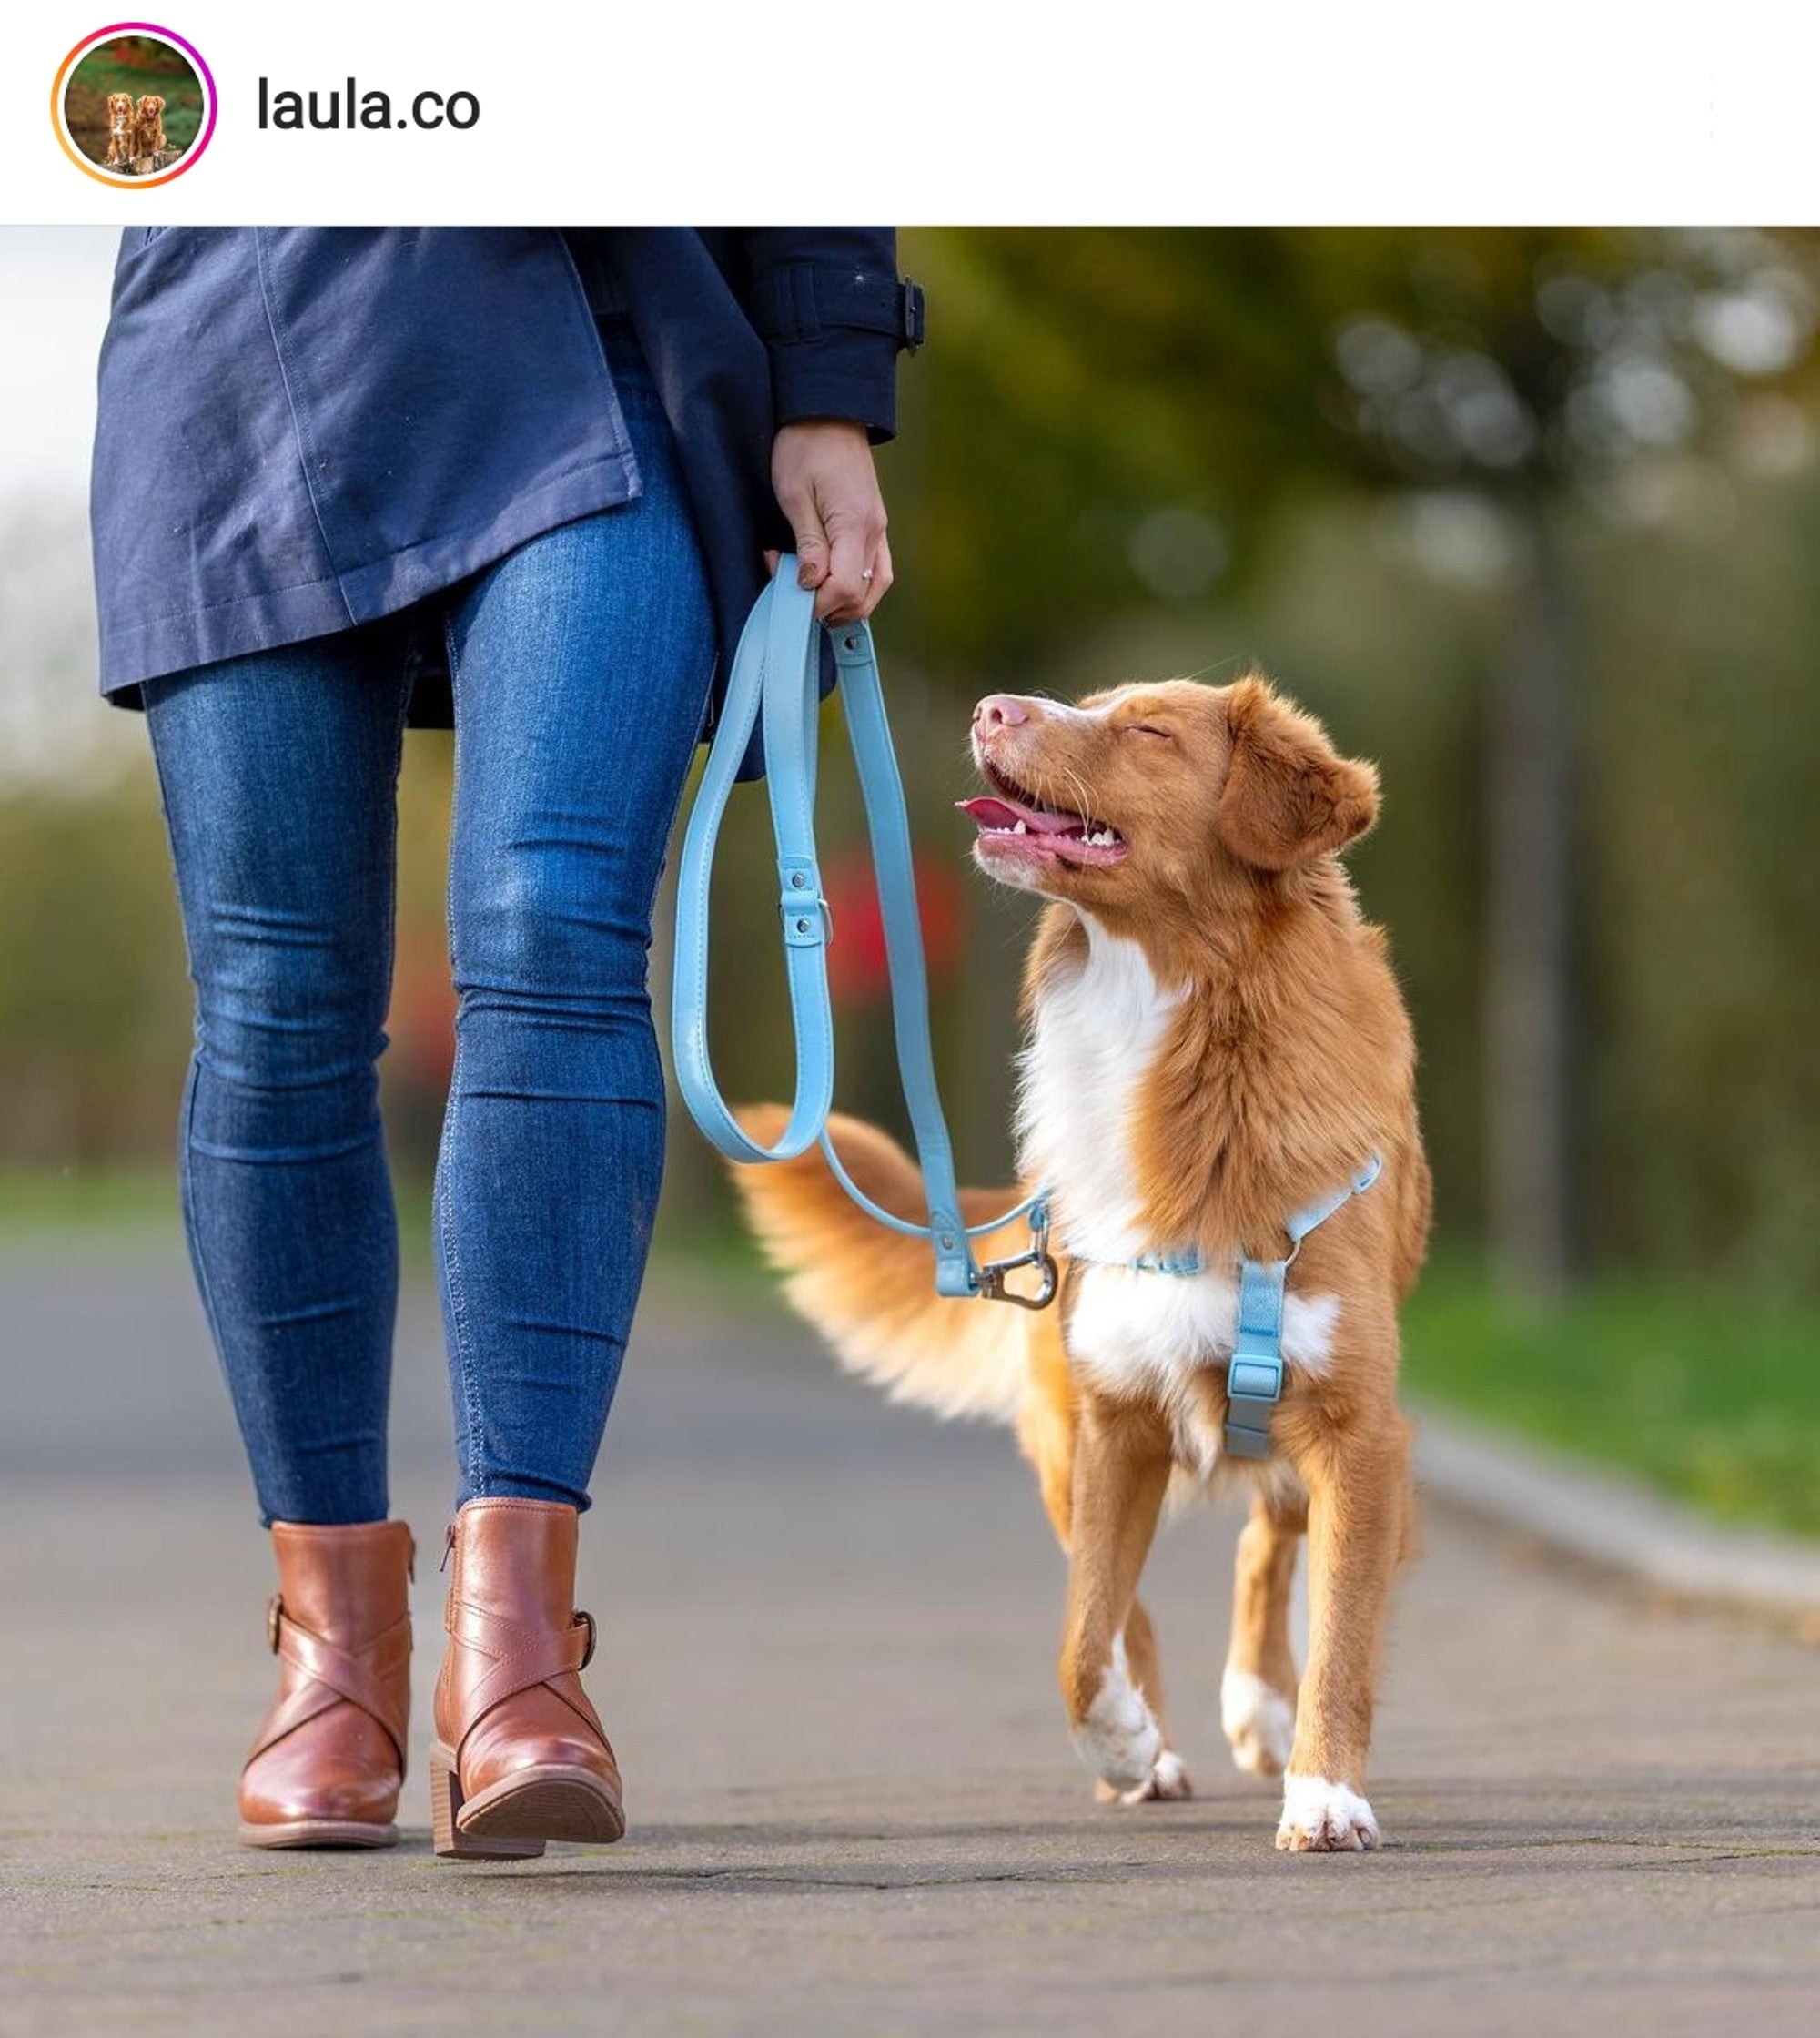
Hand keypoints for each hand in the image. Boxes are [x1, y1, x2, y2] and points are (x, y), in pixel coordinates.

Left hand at [768, 420, 892, 623]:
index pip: (844, 587)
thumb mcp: (794, 495)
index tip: (789, 596)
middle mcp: (874, 531)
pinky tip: (833, 585)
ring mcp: (880, 530)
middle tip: (795, 597)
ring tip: (814, 597)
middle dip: (829, 607)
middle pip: (863, 596)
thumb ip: (807, 544)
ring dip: (846, 603)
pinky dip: (858, 588)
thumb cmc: (805, 447)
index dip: (816, 603)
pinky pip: (877, 572)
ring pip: (875, 588)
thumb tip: (809, 584)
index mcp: (854, 524)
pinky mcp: (877, 527)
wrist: (829, 414)